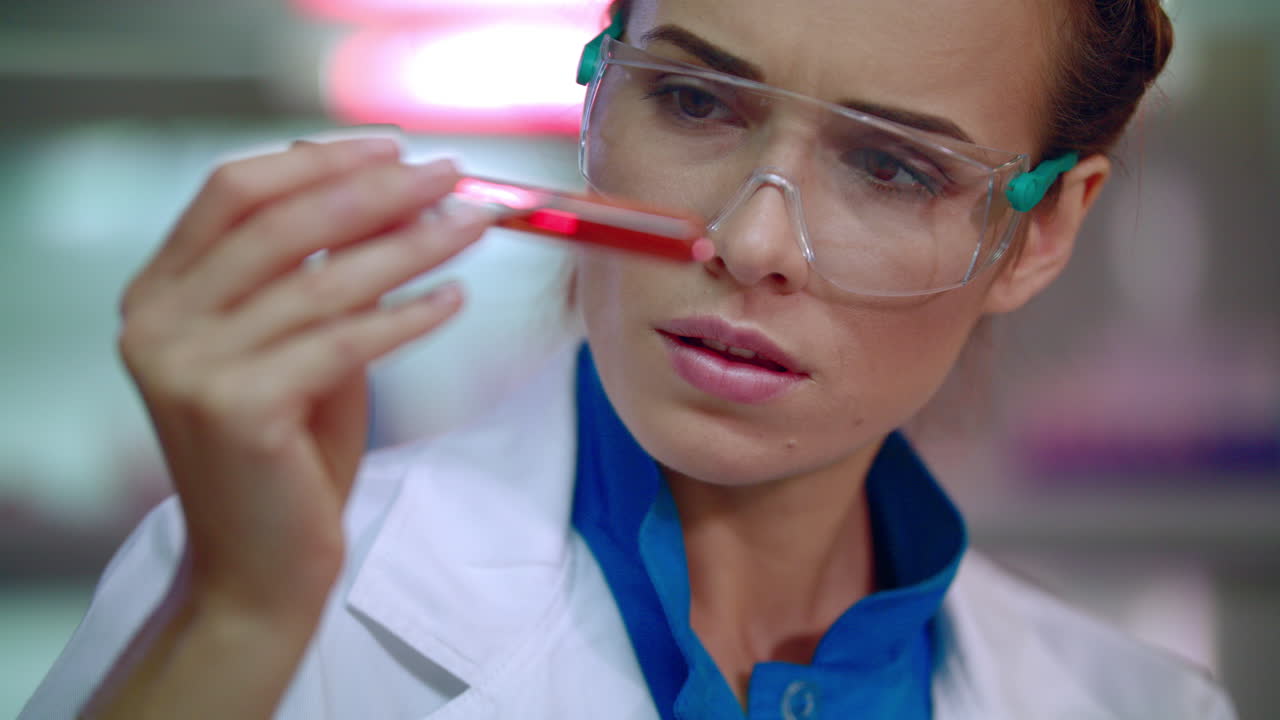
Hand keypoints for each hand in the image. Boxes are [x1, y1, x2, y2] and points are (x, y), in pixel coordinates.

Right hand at [116, 138, 491, 615]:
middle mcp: (158, 322)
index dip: (318, 161)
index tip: (393, 149)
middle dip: (378, 191)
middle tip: (450, 177)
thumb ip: (315, 275)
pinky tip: (454, 297)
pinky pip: (346, 340)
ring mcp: (190, 367)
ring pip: (322, 279)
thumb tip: (386, 193)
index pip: (235, 191)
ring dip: (411, 245)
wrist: (257, 570)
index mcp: (159, 294)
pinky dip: (408, 315)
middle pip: (281, 222)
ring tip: (472, 226)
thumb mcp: (292, 346)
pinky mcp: (238, 410)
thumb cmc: (284, 456)